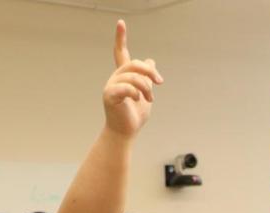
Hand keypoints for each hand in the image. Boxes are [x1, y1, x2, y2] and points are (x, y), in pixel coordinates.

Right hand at [103, 20, 163, 138]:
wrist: (127, 132)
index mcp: (123, 75)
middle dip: (149, 72)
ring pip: (133, 76)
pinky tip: (139, 99)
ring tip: (150, 98)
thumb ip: (147, 77)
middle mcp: (115, 78)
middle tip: (160, 82)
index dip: (121, 38)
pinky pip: (126, 88)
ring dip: (146, 87)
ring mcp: (111, 86)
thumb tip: (151, 60)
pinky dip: (136, 92)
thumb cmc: (134, 114)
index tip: (121, 23)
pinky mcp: (109, 96)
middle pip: (134, 64)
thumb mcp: (146, 92)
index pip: (121, 53)